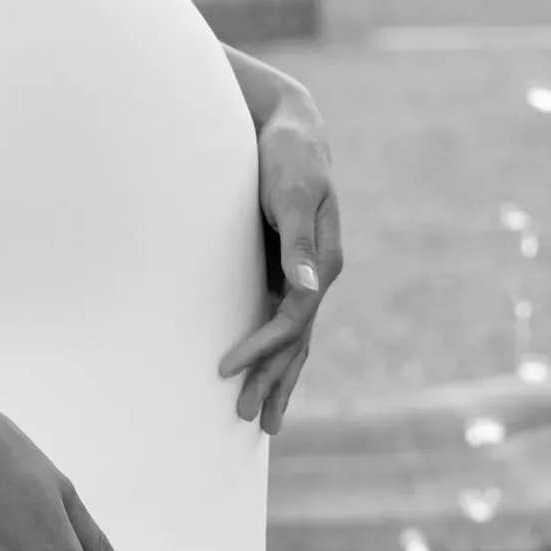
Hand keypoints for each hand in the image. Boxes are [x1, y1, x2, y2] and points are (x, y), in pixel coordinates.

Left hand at [218, 97, 343, 434]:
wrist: (292, 128)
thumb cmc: (288, 157)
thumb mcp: (291, 194)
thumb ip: (296, 242)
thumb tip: (307, 288)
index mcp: (324, 262)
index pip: (293, 322)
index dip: (261, 349)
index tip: (225, 370)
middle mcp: (319, 274)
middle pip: (298, 340)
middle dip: (275, 381)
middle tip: (252, 422)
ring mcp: (306, 273)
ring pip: (295, 337)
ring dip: (280, 376)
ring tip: (266, 418)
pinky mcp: (288, 266)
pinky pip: (285, 319)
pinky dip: (277, 349)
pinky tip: (267, 369)